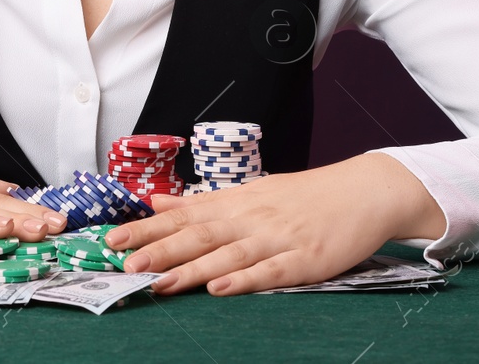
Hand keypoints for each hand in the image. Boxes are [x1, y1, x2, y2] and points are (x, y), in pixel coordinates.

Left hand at [102, 152, 446, 295]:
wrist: (365, 191)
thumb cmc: (305, 196)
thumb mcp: (250, 192)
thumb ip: (202, 202)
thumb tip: (157, 201)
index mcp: (236, 203)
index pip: (183, 215)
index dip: (147, 228)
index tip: (113, 239)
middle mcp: (251, 218)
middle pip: (199, 234)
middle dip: (160, 248)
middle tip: (124, 262)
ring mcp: (278, 239)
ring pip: (227, 255)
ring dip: (192, 269)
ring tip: (159, 281)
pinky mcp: (305, 260)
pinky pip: (270, 272)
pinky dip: (244, 280)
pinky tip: (220, 288)